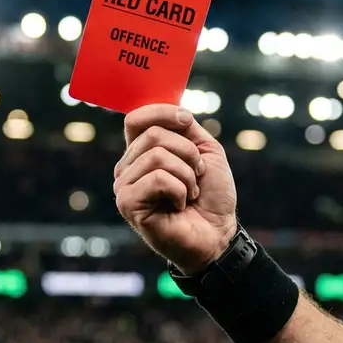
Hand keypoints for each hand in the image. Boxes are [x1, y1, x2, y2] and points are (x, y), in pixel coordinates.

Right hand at [114, 104, 237, 274]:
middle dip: (187, 152)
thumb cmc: (211, 196)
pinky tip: (179, 205)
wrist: (218, 233)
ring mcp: (124, 186)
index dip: (161, 112)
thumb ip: (186, 128)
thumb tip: (174, 110)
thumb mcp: (205, 151)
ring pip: (157, 155)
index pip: (136, 118)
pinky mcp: (127, 204)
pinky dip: (180, 190)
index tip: (187, 121)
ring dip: (187, 175)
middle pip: (152, 134)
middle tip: (197, 176)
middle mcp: (127, 168)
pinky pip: (157, 178)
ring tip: (190, 193)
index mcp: (141, 153)